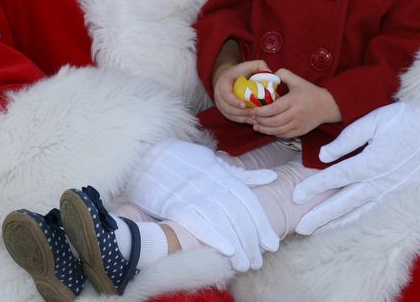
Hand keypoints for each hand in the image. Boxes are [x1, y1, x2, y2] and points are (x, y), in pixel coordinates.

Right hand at [127, 138, 278, 270]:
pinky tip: (226, 250)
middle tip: (258, 261)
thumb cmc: (184, 159)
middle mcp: (212, 185)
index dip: (261, 224)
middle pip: (238, 216)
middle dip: (251, 241)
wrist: (147, 154)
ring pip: (221, 222)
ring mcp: (194, 194)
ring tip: (245, 264)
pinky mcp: (175, 204)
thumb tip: (272, 177)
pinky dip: (214, 236)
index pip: (248, 202)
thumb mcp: (214, 162)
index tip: (272, 244)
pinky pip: (198, 223)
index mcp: (222, 175)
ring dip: (236, 245)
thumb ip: (242, 175)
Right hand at [213, 59, 270, 124]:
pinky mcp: (225, 111)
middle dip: (241, 112)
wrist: (228, 77)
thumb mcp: (248, 65)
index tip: (244, 105)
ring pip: (230, 115)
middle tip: (254, 114)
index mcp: (223, 83)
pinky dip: (242, 120)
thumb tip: (270, 72)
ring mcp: (220, 104)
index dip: (234, 101)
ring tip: (255, 118)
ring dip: (243, 118)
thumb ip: (259, 65)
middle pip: (228, 108)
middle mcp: (218, 95)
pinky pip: (232, 118)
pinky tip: (253, 120)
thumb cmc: (240, 71)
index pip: (225, 94)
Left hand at [250, 69, 339, 137]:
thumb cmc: (310, 92)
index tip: (252, 110)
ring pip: (278, 130)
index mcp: (293, 101)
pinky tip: (267, 130)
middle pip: (274, 121)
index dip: (261, 112)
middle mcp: (295, 114)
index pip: (274, 109)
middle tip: (251, 118)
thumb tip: (270, 74)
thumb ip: (283, 74)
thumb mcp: (298, 80)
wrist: (327, 106)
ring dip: (265, 129)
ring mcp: (298, 124)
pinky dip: (274, 133)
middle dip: (260, 121)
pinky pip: (284, 135)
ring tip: (255, 126)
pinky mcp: (300, 131)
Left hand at [291, 97, 419, 234]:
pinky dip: (360, 220)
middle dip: (322, 215)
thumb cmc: (405, 119)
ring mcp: (394, 190)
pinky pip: (378, 211)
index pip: (337, 177)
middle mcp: (382, 180)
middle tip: (301, 226)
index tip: (296, 195)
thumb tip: (325, 156)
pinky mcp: (404, 194)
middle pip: (345, 202)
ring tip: (318, 231)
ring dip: (338, 223)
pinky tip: (347, 225)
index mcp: (372, 160)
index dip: (315, 186)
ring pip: (361, 212)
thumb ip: (347, 140)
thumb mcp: (374, 120)